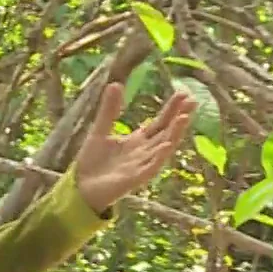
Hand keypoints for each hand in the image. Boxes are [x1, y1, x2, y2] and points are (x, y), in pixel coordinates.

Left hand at [72, 82, 194, 214]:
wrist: (80, 187)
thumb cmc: (92, 162)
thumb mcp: (100, 130)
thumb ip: (109, 110)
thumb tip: (115, 83)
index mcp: (138, 141)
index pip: (159, 123)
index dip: (171, 109)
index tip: (183, 93)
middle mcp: (144, 153)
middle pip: (166, 133)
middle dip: (179, 118)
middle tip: (192, 101)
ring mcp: (141, 166)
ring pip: (162, 148)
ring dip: (174, 134)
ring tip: (184, 118)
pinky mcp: (134, 179)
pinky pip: (150, 168)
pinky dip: (159, 157)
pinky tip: (167, 145)